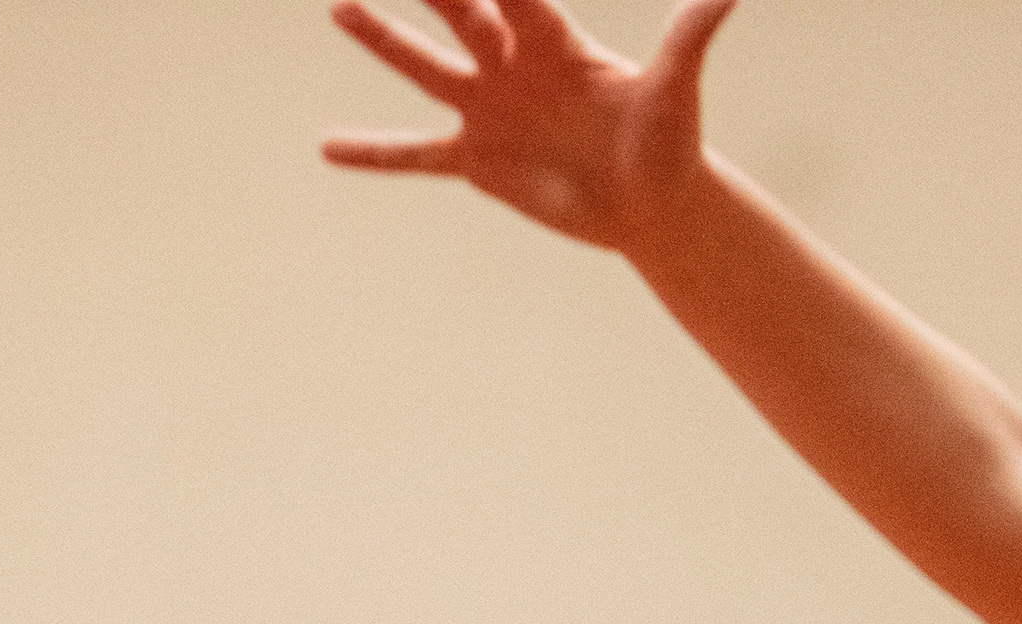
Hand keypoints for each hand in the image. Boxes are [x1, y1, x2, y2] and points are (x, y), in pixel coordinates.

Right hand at [323, 0, 735, 251]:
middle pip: (457, 13)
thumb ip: (693, 31)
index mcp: (554, 39)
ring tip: (340, 10)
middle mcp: (512, 65)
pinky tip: (328, 149)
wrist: (654, 207)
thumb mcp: (676, 84)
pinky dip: (375, 156)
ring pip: (424, 70)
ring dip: (383, 42)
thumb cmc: (669, 141)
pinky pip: (415, 157)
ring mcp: (489, 111)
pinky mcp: (477, 162)